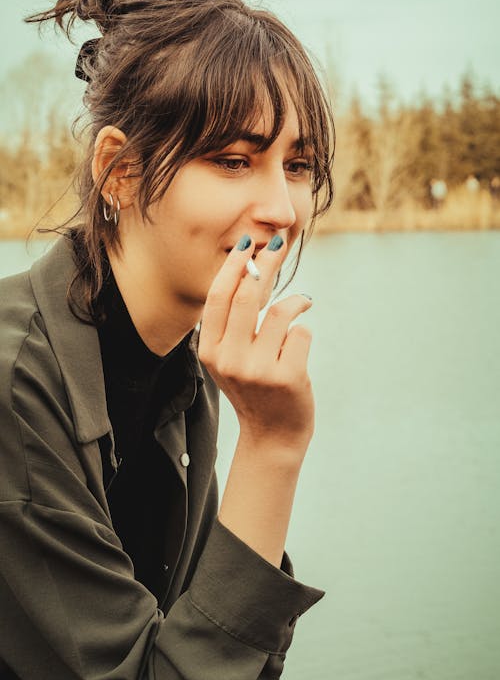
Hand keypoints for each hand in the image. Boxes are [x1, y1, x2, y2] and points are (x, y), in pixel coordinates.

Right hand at [198, 235, 313, 450]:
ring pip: (281, 311)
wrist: (272, 435)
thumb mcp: (229, 357)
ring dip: (296, 303)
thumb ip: (232, 322)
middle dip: (266, 263)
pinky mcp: (286, 377)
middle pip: (248, 295)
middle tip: (278, 245)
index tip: (247, 244)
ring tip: (301, 305)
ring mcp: (257, 370)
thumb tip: (251, 265)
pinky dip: (303, 332)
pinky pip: (301, 332)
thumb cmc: (253, 386)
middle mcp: (229, 359)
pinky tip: (298, 348)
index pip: (218, 297)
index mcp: (210, 351)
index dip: (233, 266)